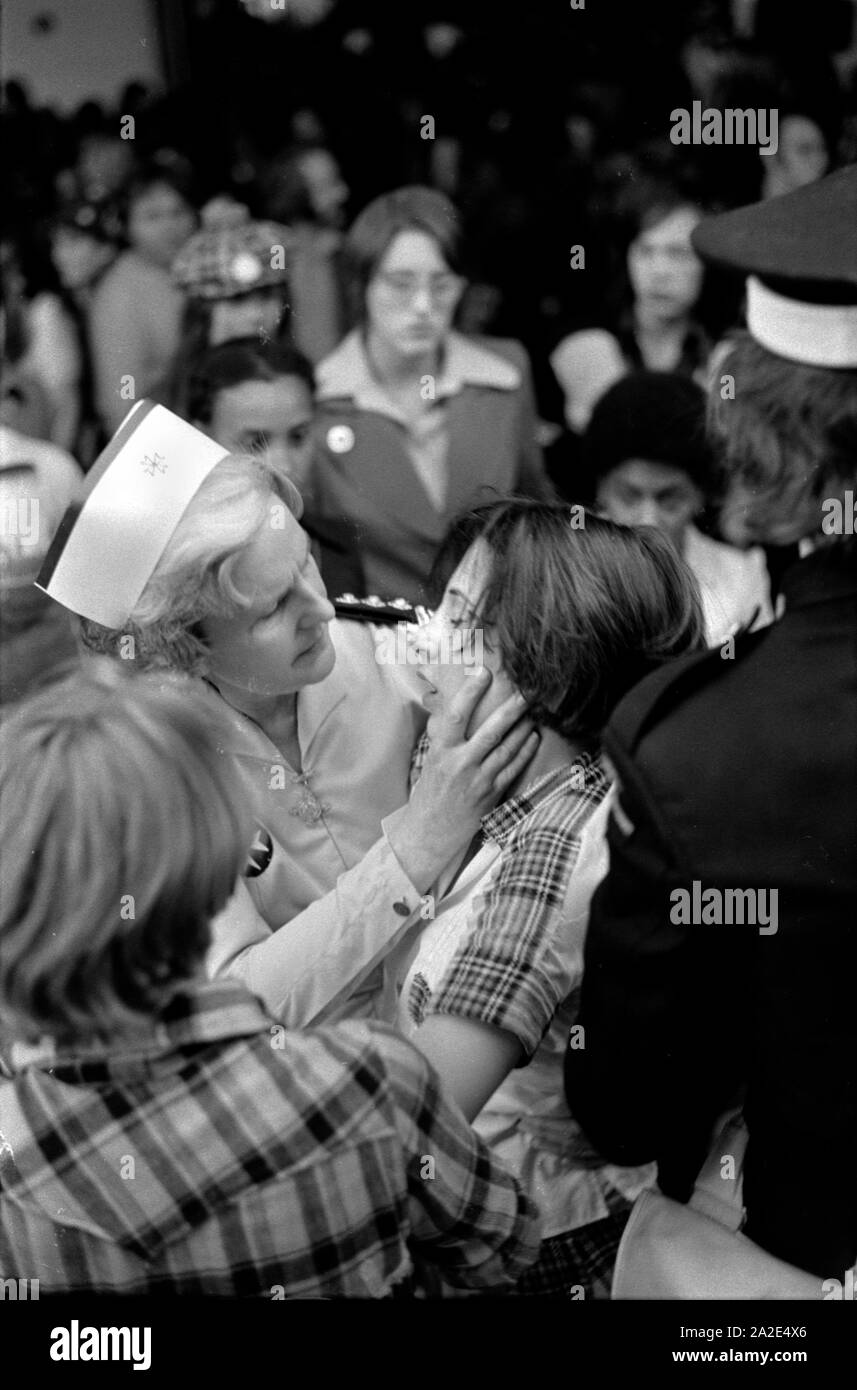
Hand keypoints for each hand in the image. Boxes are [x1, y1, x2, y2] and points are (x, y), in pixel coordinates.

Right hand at [389, 670, 538, 890]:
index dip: (471, 692)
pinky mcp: (492, 794)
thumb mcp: (431, 759)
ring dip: (522, 728)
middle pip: (491, 731)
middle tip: (526, 690)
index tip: (483, 672)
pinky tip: (533, 737)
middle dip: (511, 709)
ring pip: (507, 749)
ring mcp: (478, 780)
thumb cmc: (430, 791)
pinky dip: (525, 752)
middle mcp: (460, 764)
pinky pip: (513, 768)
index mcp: (441, 751)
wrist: (431, 830)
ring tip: (533, 710)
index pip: (456, 715)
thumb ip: (445, 735)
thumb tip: (454, 704)